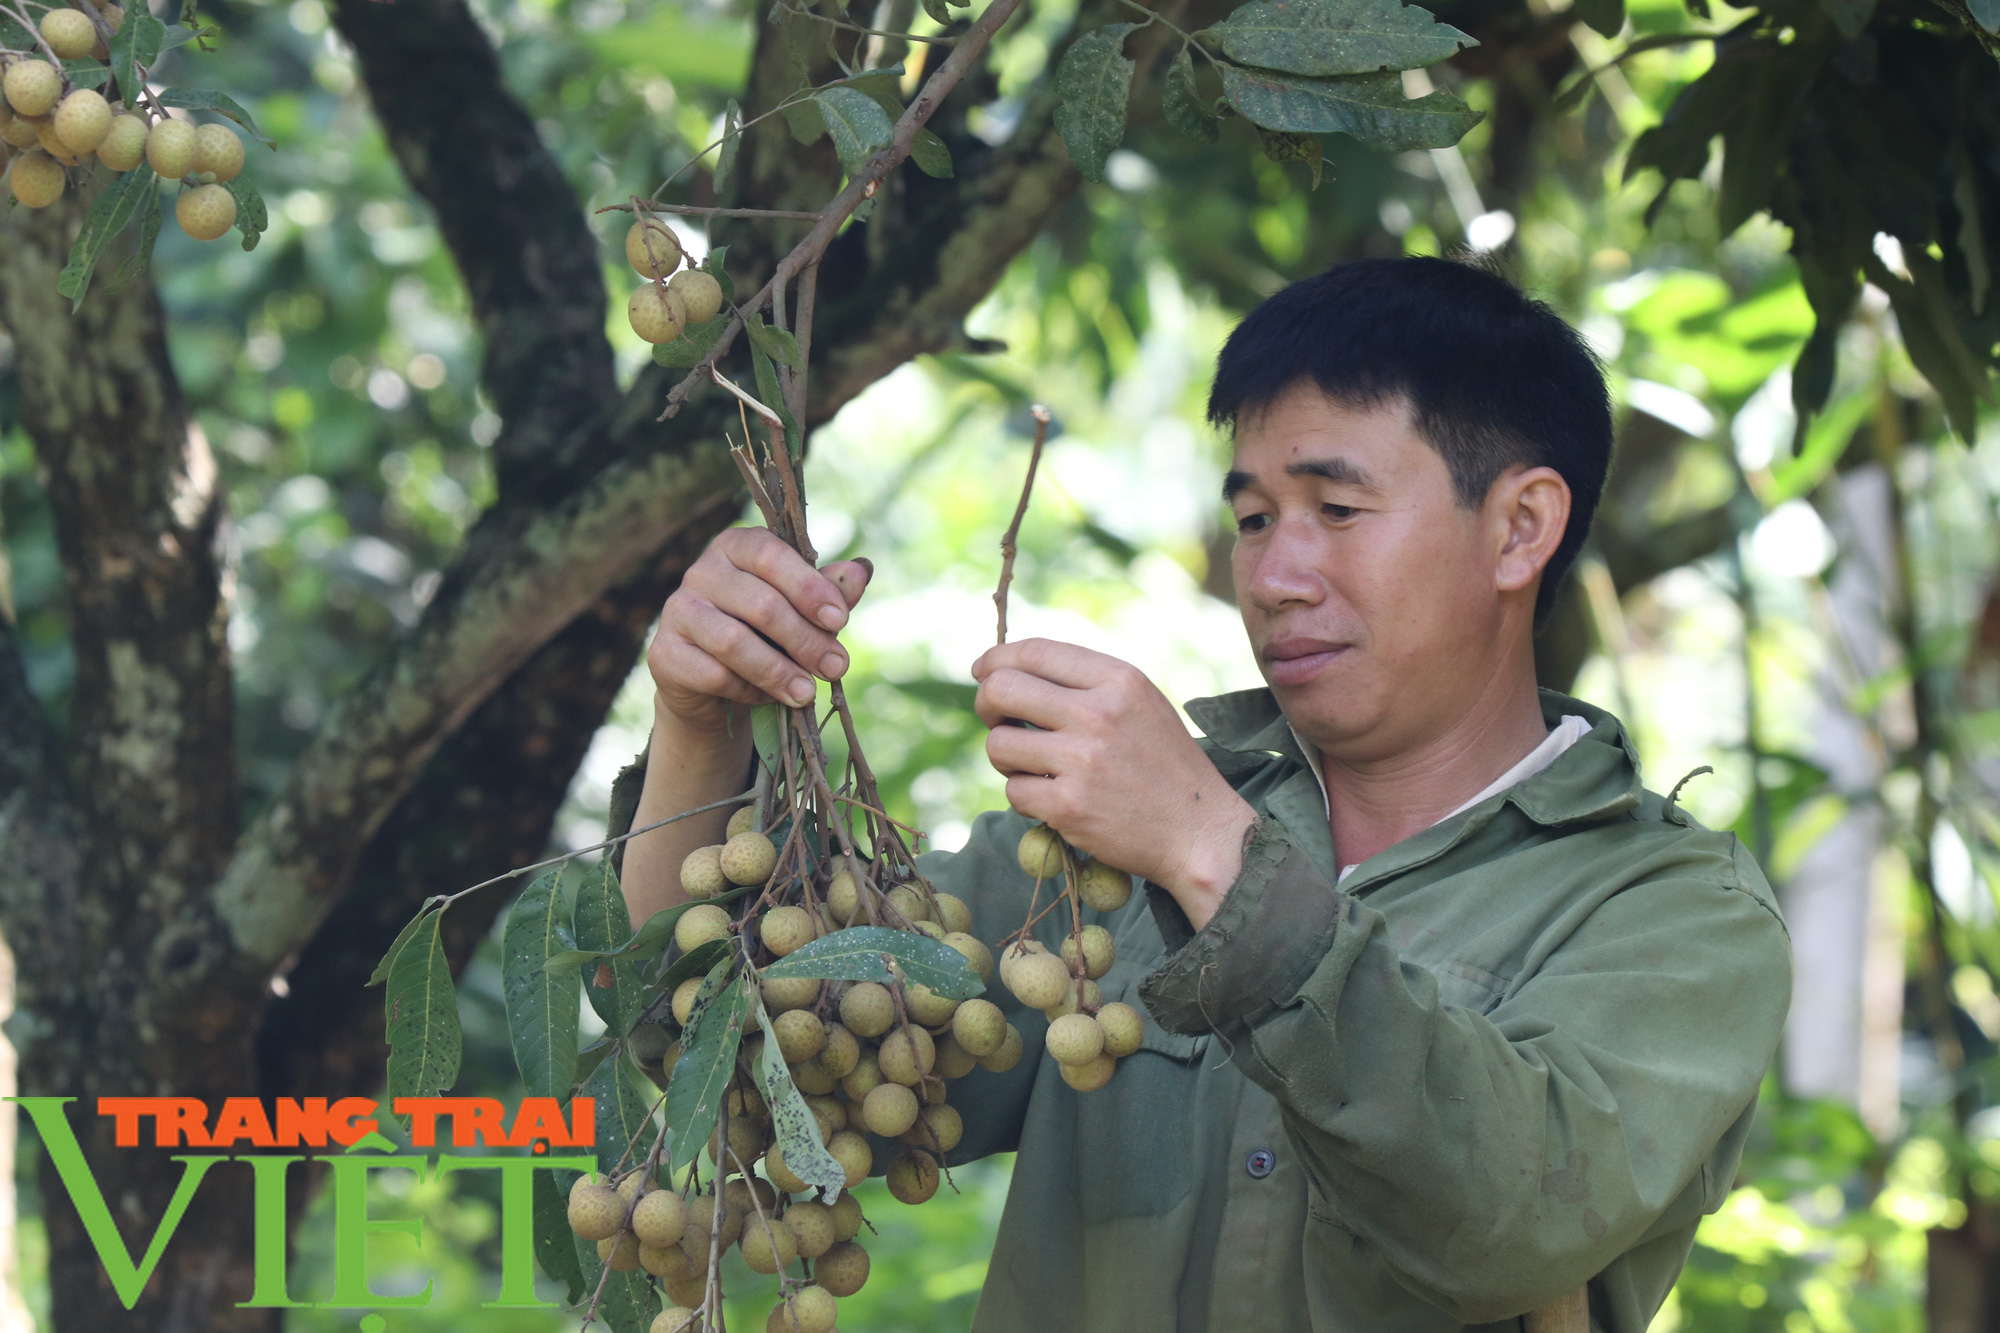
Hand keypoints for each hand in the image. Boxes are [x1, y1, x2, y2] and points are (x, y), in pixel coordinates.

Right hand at [649, 528, 871, 738]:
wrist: (712, 684)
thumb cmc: (766, 634)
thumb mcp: (802, 611)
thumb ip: (829, 592)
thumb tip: (861, 572)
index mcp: (736, 547)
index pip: (771, 555)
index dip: (808, 587)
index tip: (840, 620)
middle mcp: (701, 572)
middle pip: (760, 604)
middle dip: (805, 639)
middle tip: (837, 667)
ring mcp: (676, 611)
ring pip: (734, 642)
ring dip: (779, 671)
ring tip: (807, 693)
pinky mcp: (664, 653)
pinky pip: (714, 674)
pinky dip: (748, 689)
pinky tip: (767, 697)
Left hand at [971, 639, 1255, 924]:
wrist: (1200, 832)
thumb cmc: (1165, 765)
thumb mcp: (1141, 704)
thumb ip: (1087, 683)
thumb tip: (1009, 671)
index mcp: (1119, 680)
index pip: (1036, 651)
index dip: (998, 658)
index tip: (983, 669)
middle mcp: (1099, 714)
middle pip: (1002, 689)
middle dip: (986, 703)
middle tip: (995, 719)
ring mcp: (1082, 762)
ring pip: (999, 745)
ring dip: (1006, 758)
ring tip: (1035, 768)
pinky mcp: (1069, 807)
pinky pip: (1014, 792)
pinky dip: (1026, 798)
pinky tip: (1055, 801)